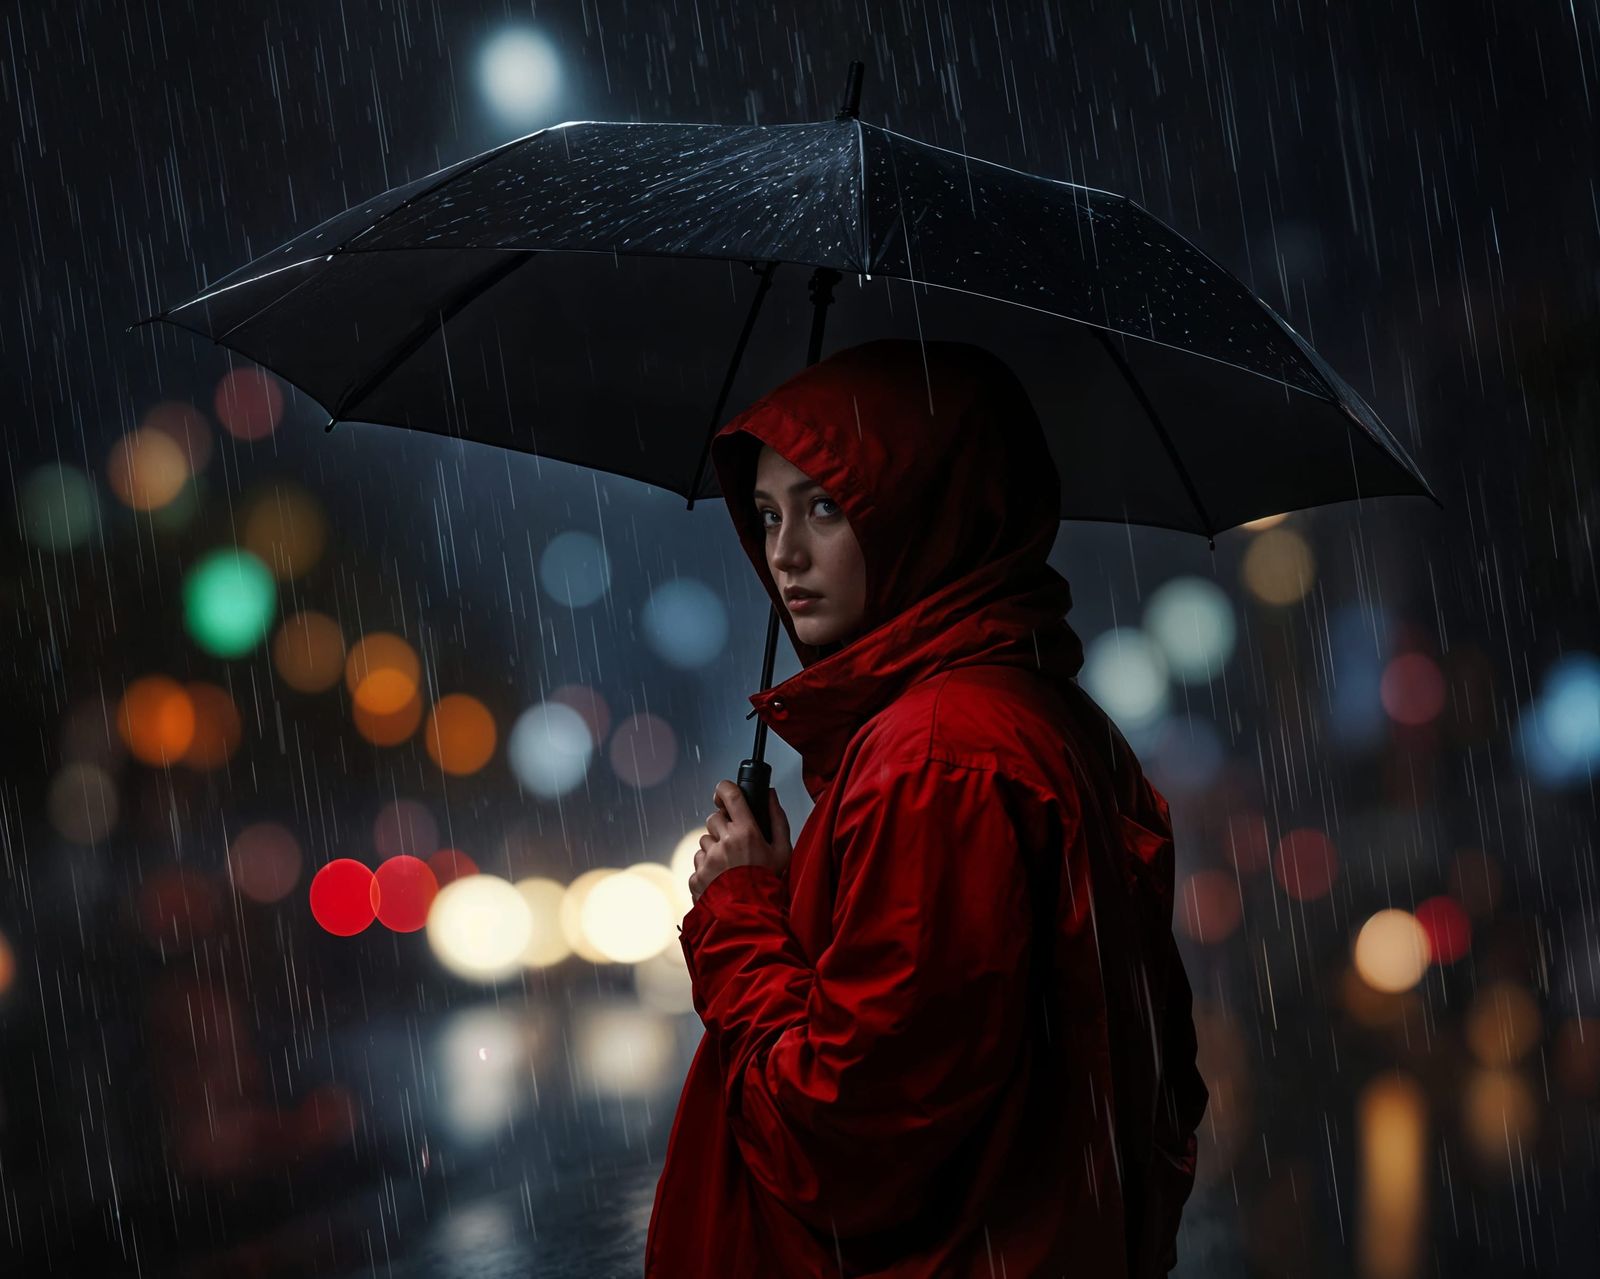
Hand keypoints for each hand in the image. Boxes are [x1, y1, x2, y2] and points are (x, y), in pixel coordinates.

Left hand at [689, 780, 791, 903]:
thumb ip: (777, 819)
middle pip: (714, 818)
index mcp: (746, 832)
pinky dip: (707, 868)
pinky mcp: (696, 876)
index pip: (730, 795)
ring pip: (705, 841)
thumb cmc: (769, 884)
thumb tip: (770, 795)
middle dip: (722, 827)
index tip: (723, 793)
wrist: (751, 918)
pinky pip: (698, 863)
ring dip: (714, 849)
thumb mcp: (783, 851)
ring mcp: (708, 860)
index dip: (724, 789)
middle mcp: (724, 842)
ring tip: (730, 867)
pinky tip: (721, 879)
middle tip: (735, 844)